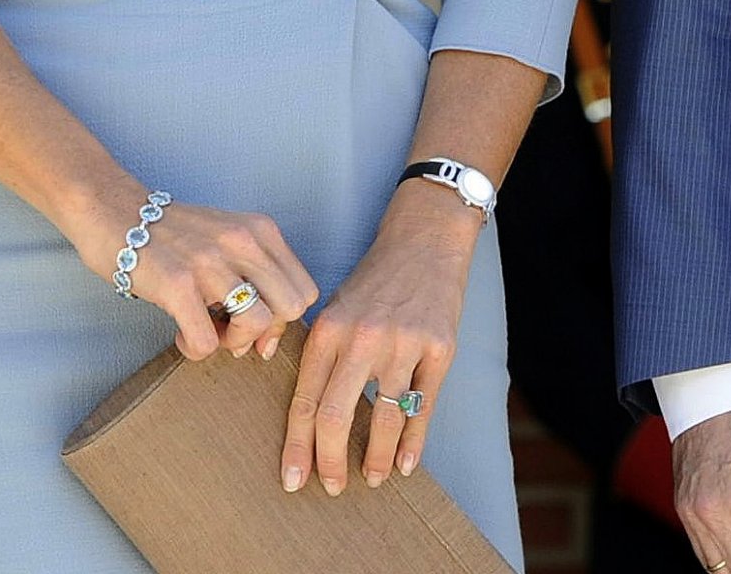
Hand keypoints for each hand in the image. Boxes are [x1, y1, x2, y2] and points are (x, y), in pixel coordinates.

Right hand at [76, 185, 318, 363]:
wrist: (113, 209)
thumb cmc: (170, 233)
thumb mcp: (225, 239)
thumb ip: (253, 279)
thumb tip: (266, 344)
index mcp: (259, 229)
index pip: (304, 291)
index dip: (283, 318)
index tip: (251, 322)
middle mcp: (241, 241)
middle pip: (291, 309)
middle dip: (263, 331)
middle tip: (229, 328)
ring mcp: (209, 261)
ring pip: (256, 324)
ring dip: (230, 342)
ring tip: (203, 328)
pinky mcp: (177, 284)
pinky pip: (206, 342)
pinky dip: (195, 349)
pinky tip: (179, 333)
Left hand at [281, 184, 479, 496]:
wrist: (423, 244)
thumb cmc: (373, 283)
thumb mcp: (334, 307)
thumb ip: (320, 354)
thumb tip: (304, 414)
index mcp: (329, 328)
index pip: (306, 399)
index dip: (297, 445)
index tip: (291, 479)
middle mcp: (362, 337)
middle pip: (337, 414)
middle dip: (330, 460)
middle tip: (330, 486)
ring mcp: (403, 344)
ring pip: (384, 418)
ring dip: (374, 458)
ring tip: (370, 478)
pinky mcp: (439, 350)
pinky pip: (423, 408)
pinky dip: (413, 443)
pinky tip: (404, 464)